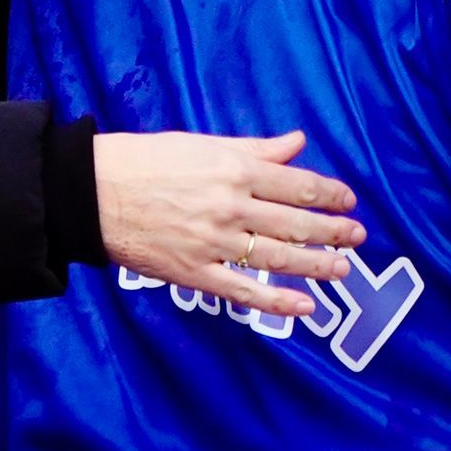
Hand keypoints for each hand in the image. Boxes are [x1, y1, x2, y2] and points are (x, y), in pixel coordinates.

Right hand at [92, 128, 361, 316]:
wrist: (92, 192)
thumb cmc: (144, 160)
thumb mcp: (202, 143)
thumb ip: (254, 149)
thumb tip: (297, 143)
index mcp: (234, 169)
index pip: (298, 184)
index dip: (330, 194)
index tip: (349, 201)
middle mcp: (231, 207)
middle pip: (297, 223)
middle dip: (333, 231)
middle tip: (357, 237)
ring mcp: (214, 243)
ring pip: (279, 259)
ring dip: (317, 265)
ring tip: (342, 269)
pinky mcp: (195, 272)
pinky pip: (244, 291)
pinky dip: (277, 302)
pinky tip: (304, 307)